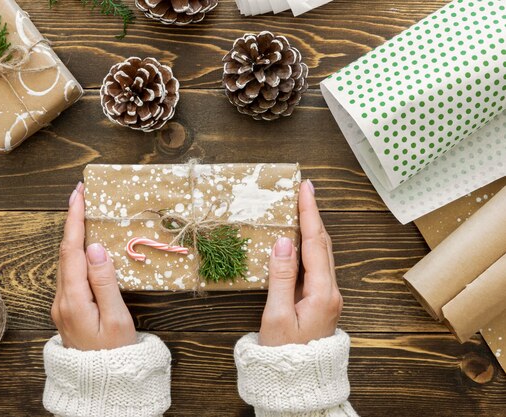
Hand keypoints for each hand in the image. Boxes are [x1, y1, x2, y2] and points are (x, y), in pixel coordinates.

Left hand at [51, 182, 136, 350]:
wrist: (101, 384)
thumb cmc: (115, 354)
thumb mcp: (116, 319)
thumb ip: (105, 282)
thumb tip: (96, 247)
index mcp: (74, 299)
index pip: (72, 250)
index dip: (74, 220)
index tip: (78, 195)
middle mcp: (62, 299)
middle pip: (65, 252)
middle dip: (72, 221)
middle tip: (81, 195)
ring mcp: (62, 305)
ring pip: (66, 262)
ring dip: (73, 236)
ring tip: (83, 213)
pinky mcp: (67, 309)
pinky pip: (70, 273)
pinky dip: (76, 253)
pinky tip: (85, 245)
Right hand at [259, 180, 341, 345]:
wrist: (300, 382)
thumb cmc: (285, 354)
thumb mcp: (276, 316)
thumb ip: (280, 277)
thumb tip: (282, 242)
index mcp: (322, 293)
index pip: (315, 242)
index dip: (309, 213)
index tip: (306, 188)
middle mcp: (331, 291)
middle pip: (323, 243)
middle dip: (314, 214)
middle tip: (304, 190)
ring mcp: (328, 296)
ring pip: (322, 253)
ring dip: (312, 228)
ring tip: (301, 208)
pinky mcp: (321, 301)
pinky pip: (316, 265)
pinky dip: (308, 246)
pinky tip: (298, 240)